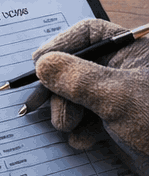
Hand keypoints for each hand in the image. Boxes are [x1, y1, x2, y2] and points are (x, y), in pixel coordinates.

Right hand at [33, 18, 148, 175]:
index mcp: (135, 52)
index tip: (39, 64)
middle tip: (46, 106)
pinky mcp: (120, 125)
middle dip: (59, 88)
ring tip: (68, 127)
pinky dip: (80, 131)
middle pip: (76, 66)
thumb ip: (77, 77)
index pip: (90, 33)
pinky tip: (85, 142)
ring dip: (66, 112)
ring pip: (78, 95)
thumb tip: (42, 64)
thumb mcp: (119, 97)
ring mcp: (123, 100)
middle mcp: (127, 72)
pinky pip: (88, 120)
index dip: (60, 44)